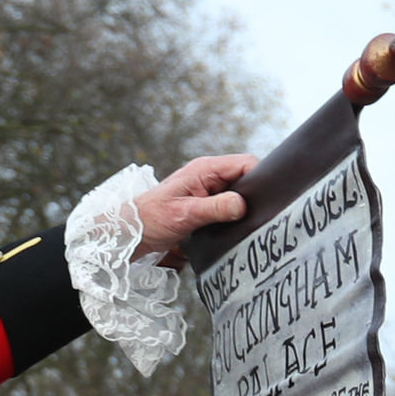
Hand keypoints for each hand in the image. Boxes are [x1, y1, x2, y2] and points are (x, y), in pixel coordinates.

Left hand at [130, 154, 254, 263]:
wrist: (130, 232)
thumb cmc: (151, 220)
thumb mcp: (186, 215)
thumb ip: (216, 208)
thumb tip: (242, 205)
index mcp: (205, 169)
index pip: (245, 163)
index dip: (259, 178)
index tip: (264, 200)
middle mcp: (208, 175)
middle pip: (244, 178)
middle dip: (252, 195)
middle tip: (254, 216)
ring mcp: (207, 189)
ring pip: (238, 193)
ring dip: (241, 208)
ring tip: (243, 224)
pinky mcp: (205, 203)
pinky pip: (227, 205)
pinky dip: (232, 216)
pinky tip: (231, 228)